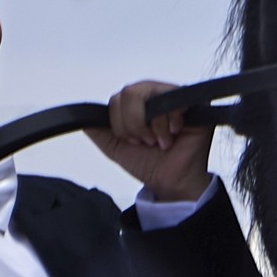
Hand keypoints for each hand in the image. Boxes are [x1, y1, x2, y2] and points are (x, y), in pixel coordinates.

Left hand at [85, 80, 214, 202]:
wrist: (171, 183)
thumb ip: (99, 131)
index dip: (121, 123)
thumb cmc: (150, 165)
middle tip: (147, 142)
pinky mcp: (194, 104)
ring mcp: (176, 97)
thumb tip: (82, 119)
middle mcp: (156, 96)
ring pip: (149, 95)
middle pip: (131, 93)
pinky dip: (168, 123)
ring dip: (153, 127)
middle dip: (135, 124)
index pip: (118, 98)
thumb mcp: (116, 147)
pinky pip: (172, 100)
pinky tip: (174, 134)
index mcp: (138, 104)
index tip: (133, 141)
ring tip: (162, 142)